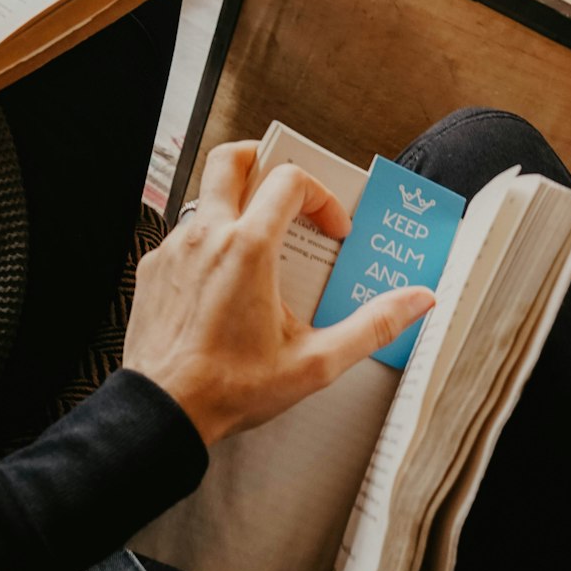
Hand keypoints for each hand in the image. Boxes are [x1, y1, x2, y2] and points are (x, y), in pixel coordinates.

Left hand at [124, 142, 434, 446]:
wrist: (164, 411)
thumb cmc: (230, 388)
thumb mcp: (315, 362)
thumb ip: (372, 326)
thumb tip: (416, 301)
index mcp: (247, 248)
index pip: (290, 180)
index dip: (322, 196)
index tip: (333, 230)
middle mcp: (206, 236)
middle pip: (231, 160)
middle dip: (264, 159)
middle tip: (288, 188)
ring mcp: (174, 250)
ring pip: (207, 200)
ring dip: (239, 210)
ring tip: (263, 250)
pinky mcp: (154, 269)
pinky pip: (186, 237)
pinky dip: (212, 245)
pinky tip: (228, 285)